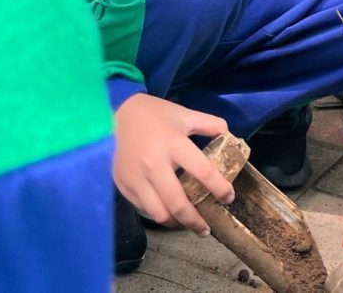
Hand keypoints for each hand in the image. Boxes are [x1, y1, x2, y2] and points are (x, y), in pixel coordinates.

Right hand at [114, 93, 234, 236]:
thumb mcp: (184, 114)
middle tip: (206, 229)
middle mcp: (154, 164)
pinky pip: (144, 208)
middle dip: (195, 221)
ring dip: (176, 223)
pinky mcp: (123, 184)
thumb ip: (209, 124)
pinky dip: (158, 213)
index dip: (220, 188)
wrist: (113, 112)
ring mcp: (136, 177)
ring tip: (186, 224)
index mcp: (173, 144)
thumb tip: (229, 135)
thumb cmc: (152, 114)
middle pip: (178, 204)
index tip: (228, 198)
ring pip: (159, 213)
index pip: (203, 172)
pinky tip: (167, 212)